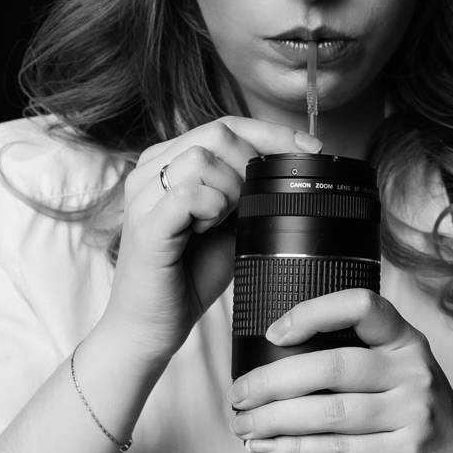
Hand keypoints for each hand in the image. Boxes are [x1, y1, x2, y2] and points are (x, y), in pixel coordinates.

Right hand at [100, 117, 322, 363]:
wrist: (150, 327)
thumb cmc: (188, 276)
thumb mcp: (230, 223)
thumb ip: (248, 191)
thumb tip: (293, 166)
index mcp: (169, 161)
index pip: (225, 125)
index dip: (271, 133)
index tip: (310, 148)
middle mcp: (150, 169)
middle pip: (217, 133)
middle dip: (251, 165)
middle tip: (252, 203)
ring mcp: (142, 194)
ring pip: (202, 159)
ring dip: (229, 190)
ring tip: (221, 222)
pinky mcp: (144, 223)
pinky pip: (189, 194)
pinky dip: (211, 210)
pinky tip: (205, 231)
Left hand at [228, 289, 452, 452]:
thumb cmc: (420, 422)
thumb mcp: (402, 378)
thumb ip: (358, 361)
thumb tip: (274, 359)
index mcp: (408, 341)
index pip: (362, 305)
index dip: (313, 313)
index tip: (273, 332)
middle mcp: (415, 371)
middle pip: (331, 366)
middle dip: (272, 380)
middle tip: (238, 394)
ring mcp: (415, 413)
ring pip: (327, 412)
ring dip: (274, 419)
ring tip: (243, 425)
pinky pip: (336, 450)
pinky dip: (293, 449)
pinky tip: (266, 449)